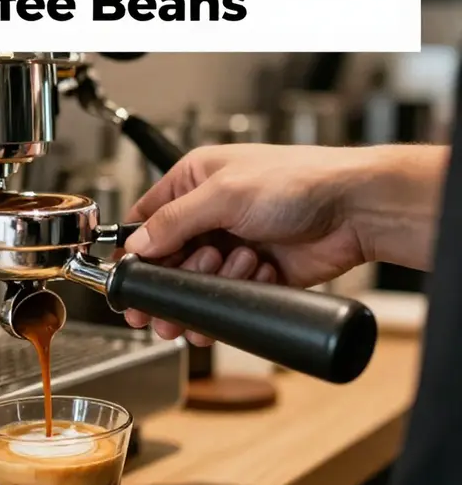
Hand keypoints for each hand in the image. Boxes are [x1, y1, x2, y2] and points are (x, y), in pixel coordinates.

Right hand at [122, 144, 376, 345]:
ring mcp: (231, 244)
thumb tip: (137, 245)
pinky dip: (236, 293)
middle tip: (165, 303)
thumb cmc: (300, 181)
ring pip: (196, 282)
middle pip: (168, 258)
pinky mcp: (253, 272)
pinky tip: (257, 274)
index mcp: (195, 181)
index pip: (147, 219)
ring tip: (233, 269)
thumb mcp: (224, 194)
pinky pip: (227, 296)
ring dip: (209, 285)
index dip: (135, 251)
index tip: (128, 279)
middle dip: (170, 280)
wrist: (356, 211)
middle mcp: (210, 212)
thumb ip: (174, 221)